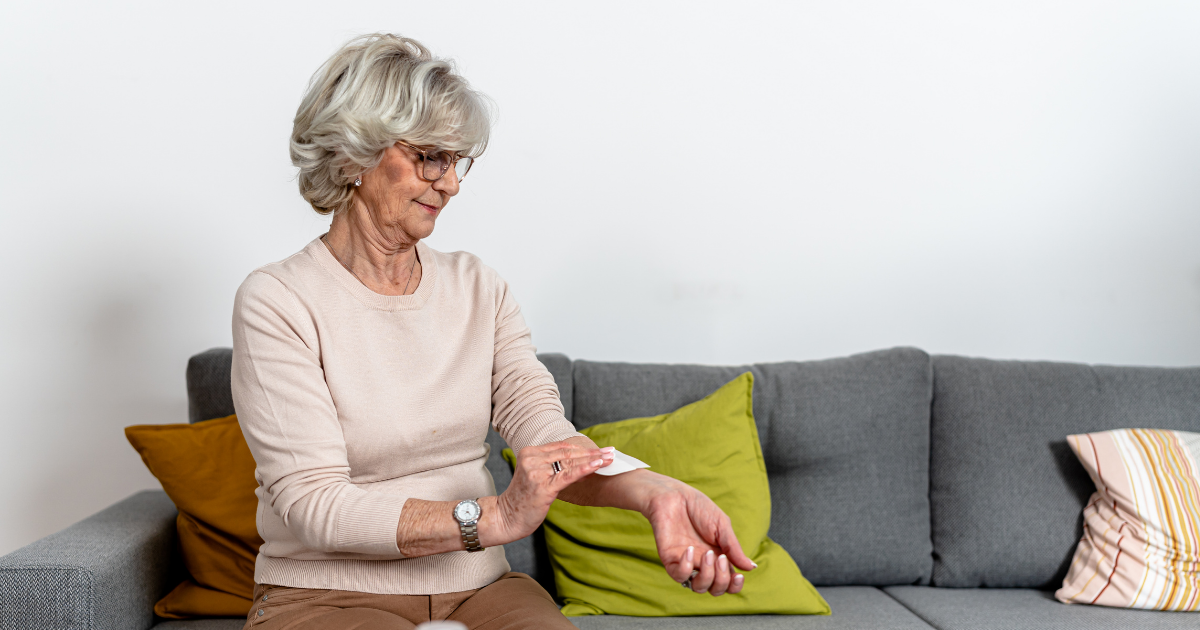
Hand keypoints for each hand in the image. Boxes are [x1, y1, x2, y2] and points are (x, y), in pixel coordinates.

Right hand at [493, 441, 613, 543]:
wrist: (506, 518)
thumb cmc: (523, 500)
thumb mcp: (534, 476)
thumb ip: (550, 466)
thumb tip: (578, 461)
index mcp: (529, 452)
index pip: (562, 447)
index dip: (582, 447)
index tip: (600, 448)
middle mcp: (532, 459)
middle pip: (568, 452)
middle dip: (592, 452)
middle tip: (610, 451)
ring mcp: (537, 472)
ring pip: (571, 462)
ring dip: (593, 460)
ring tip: (609, 458)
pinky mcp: (543, 486)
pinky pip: (568, 475)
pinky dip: (585, 469)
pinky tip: (598, 466)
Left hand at [643, 480, 755, 595]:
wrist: (675, 495)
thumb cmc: (699, 508)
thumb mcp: (722, 526)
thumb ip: (734, 548)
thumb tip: (751, 567)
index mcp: (718, 557)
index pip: (728, 582)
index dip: (734, 586)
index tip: (739, 576)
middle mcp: (703, 564)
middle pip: (715, 589)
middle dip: (722, 579)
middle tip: (720, 557)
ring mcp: (686, 563)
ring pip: (699, 587)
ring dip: (707, 575)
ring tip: (707, 554)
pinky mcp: (670, 559)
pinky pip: (679, 576)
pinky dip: (686, 568)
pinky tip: (689, 549)